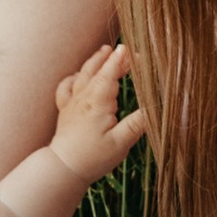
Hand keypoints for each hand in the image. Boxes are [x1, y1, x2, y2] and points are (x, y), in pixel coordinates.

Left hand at [47, 41, 143, 189]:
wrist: (63, 168)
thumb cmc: (92, 158)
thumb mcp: (121, 143)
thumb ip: (137, 123)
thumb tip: (154, 108)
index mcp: (97, 103)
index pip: (109, 75)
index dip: (119, 60)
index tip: (128, 48)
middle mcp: (83, 98)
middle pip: (97, 71)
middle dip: (112, 58)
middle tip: (126, 51)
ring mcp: (72, 103)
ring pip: (82, 75)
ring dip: (94, 61)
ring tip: (104, 50)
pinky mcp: (65, 111)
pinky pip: (66, 87)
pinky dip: (73, 77)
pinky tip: (79, 75)